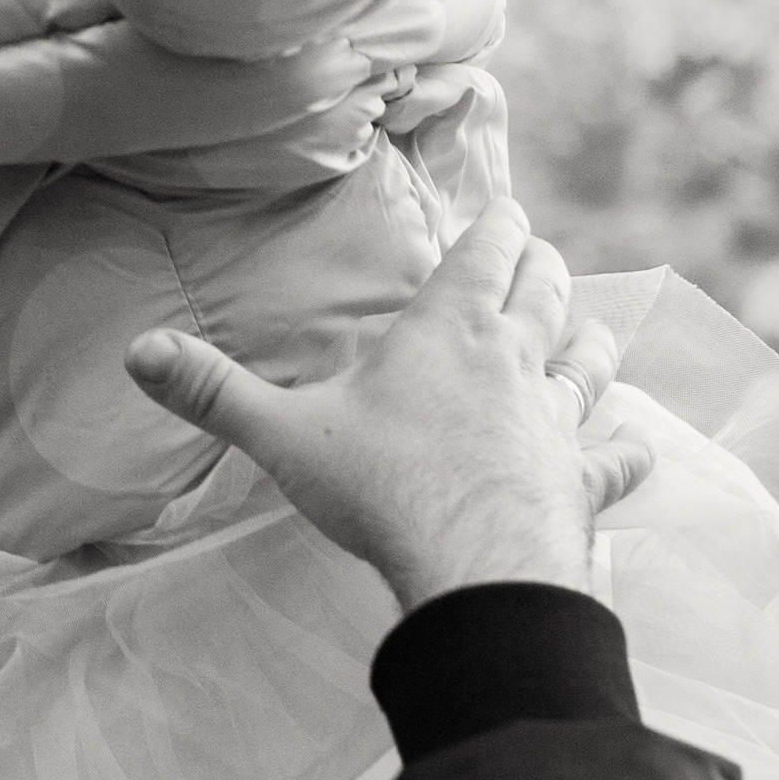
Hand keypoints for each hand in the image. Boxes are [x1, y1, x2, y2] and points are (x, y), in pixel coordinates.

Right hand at [123, 198, 645, 605]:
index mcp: (447, 329)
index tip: (505, 210)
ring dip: (590, 341)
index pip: (485, 250)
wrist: (474, 569)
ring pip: (588, 362)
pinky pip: (616, 457)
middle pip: (543, 291)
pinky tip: (641, 447)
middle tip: (539, 254)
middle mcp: (513, 359)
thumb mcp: (283, 435)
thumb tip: (137, 350)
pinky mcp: (581, 481)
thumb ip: (212, 391)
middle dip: (541, 267)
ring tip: (594, 329)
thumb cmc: (383, 490)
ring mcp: (556, 420)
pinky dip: (629, 449)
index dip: (496, 225)